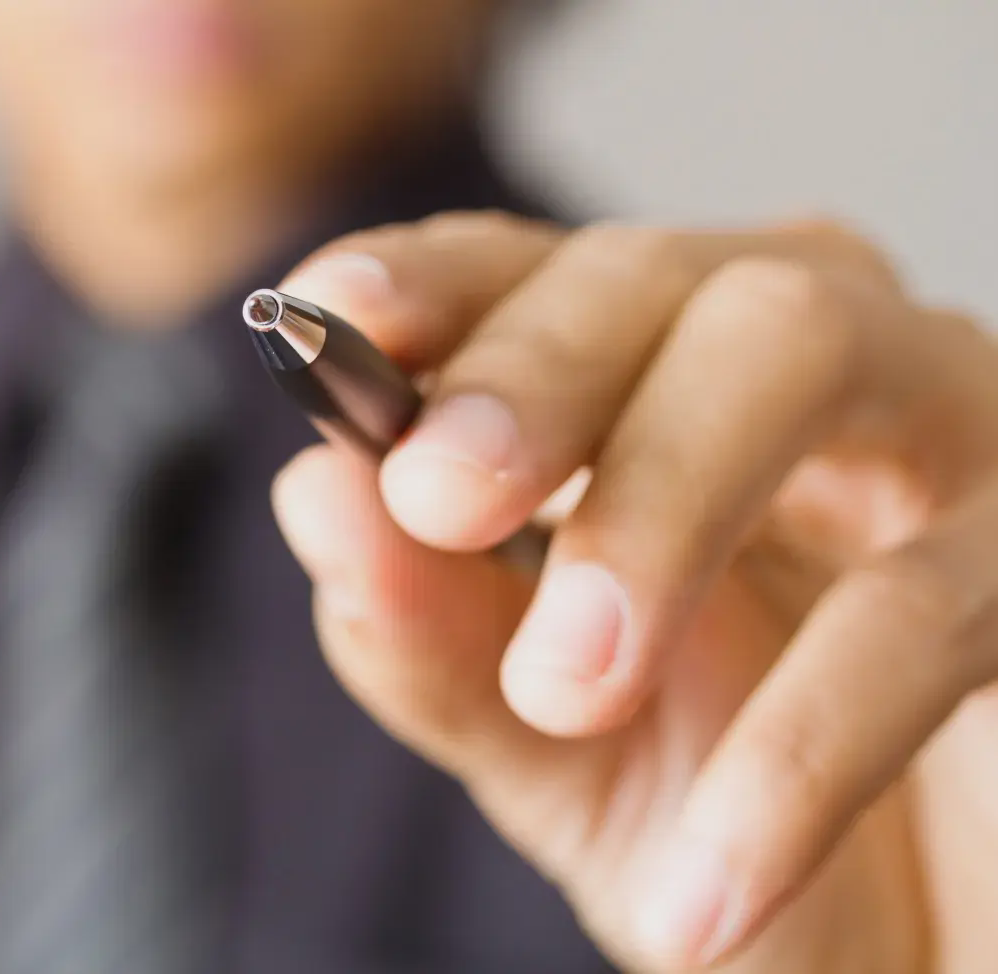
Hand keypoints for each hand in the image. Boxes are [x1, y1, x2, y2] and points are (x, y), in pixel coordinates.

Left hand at [269, 214, 997, 971]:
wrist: (892, 945)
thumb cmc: (709, 803)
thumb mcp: (539, 738)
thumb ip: (426, 628)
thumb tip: (314, 491)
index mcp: (645, 385)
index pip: (523, 276)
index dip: (430, 281)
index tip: (328, 317)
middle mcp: (794, 361)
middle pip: (656, 274)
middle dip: (535, 376)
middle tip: (441, 499)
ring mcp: (942, 428)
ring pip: (799, 346)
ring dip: (657, 506)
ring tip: (567, 691)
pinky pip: (932, 601)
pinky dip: (800, 750)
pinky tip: (703, 881)